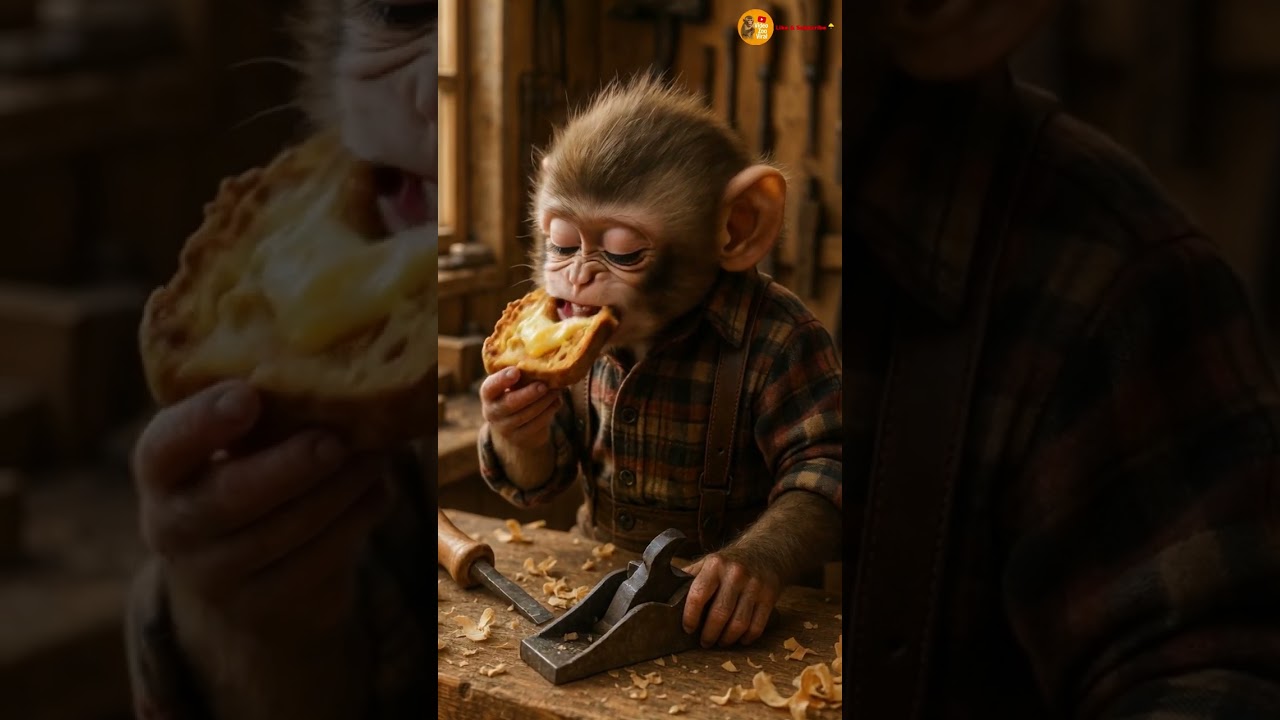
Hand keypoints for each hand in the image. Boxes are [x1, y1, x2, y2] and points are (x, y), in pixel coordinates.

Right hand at [132, 380, 391, 633]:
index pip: (165, 446)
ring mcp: (213, 575)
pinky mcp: (261, 606)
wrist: (249, 579)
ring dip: (337, 492)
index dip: (203, 422)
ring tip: (376, 456)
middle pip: (227, 499)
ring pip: (280, 533)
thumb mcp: (240, 445)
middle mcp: (172, 525)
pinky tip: (377, 491)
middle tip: (335, 441)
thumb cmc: (250, 477)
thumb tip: (334, 370)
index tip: (248, 396)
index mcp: (161, 469)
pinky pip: (314, 562)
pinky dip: (353, 521)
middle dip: (288, 468)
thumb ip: (267, 413)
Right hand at [480, 368, 561, 448]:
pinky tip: (557, 401)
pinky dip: (549, 411)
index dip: (502, 379)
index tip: (516, 371)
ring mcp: (505, 427)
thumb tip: (542, 356)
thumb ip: (520, 373)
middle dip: (528, 394)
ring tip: (557, 390)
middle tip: (544, 385)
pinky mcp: (520, 438)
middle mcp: (492, 412)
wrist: (516, 427)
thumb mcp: (512, 384)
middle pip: (509, 404)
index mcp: (488, 394)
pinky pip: (537, 424)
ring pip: (526, 415)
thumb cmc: (515, 394)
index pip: (490, 387)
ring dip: (544, 401)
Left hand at [682, 550, 781, 647]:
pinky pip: (757, 626)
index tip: (688, 628)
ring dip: (727, 639)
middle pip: (719, 614)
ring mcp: (755, 585)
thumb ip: (689, 578)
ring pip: (739, 624)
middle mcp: (735, 573)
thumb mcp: (708, 563)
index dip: (690, 617)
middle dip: (709, 634)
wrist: (766, 550)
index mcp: (715, 564)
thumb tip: (662, 595)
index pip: (698, 595)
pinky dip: (746, 638)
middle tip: (704, 642)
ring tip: (720, 642)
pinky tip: (739, 639)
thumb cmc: (730, 562)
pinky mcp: (769, 596)